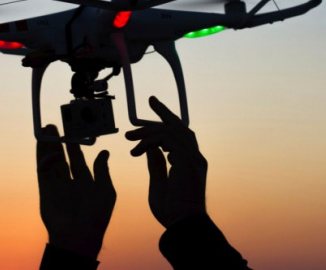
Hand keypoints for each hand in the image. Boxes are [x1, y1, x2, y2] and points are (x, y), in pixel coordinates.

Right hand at [37, 125, 115, 258]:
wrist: (79, 234)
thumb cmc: (96, 215)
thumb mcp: (106, 190)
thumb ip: (103, 170)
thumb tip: (105, 152)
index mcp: (85, 183)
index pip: (78, 160)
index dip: (74, 146)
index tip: (72, 132)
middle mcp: (70, 182)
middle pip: (62, 158)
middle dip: (58, 142)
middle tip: (54, 126)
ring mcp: (57, 185)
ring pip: (51, 161)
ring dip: (47, 145)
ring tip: (45, 130)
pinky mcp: (45, 189)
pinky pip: (42, 170)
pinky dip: (42, 156)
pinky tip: (45, 145)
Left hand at [125, 96, 207, 227]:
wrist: (180, 224)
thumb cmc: (171, 209)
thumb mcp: (158, 182)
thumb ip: (156, 164)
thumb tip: (150, 148)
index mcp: (189, 162)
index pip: (180, 134)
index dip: (168, 120)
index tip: (155, 110)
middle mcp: (194, 157)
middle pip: (180, 126)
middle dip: (164, 112)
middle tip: (151, 100)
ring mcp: (193, 158)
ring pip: (171, 130)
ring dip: (149, 131)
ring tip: (130, 137)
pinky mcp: (187, 160)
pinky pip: (167, 139)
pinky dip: (152, 140)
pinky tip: (139, 149)